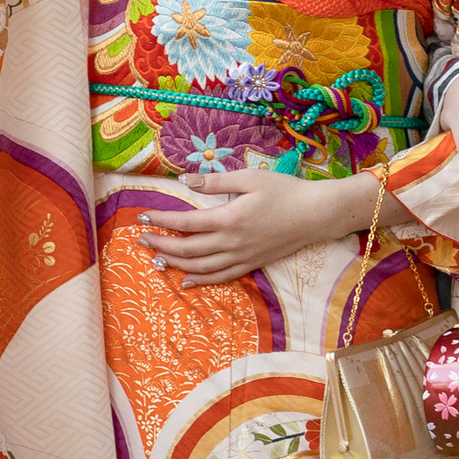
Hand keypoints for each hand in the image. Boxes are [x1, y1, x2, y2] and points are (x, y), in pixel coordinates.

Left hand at [135, 170, 363, 286]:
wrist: (316, 215)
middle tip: (142, 238)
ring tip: (156, 259)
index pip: (185, 224)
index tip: (143, 217)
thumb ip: (216, 182)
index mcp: (228, 219)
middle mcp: (231, 243)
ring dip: (175, 264)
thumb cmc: (285, 192)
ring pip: (200, 268)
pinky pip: (221, 277)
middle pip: (187, 250)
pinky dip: (201, 281)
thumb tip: (186, 181)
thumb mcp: (250, 178)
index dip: (161, 221)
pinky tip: (186, 280)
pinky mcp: (251, 264)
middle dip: (161, 244)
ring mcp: (241, 257)